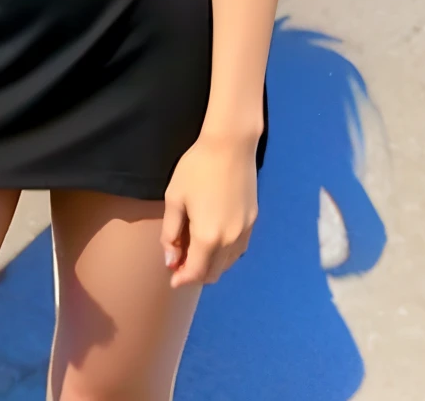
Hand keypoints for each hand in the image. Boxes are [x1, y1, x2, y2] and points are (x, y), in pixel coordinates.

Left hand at [161, 132, 257, 287]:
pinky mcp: (253, 221)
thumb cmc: (197, 169)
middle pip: (213, 273)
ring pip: (227, 264)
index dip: (182, 279)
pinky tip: (213, 240)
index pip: (196, 273)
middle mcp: (230, 241)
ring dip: (211, 265)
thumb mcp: (175, 198)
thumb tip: (171, 260)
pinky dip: (224, 254)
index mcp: (208, 237)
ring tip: (195, 250)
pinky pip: (237, 250)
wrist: (230, 145)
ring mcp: (245, 232)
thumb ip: (171, 233)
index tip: (172, 278)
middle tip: (180, 262)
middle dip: (196, 274)